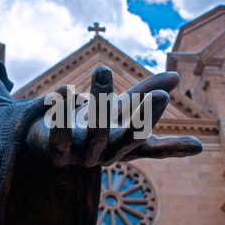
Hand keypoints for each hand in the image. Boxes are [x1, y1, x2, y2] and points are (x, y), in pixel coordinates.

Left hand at [24, 66, 202, 166]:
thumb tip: (177, 77)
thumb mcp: (119, 107)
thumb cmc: (89, 123)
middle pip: (128, 140)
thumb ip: (144, 92)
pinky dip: (62, 112)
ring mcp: (82, 156)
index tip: (174, 109)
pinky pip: (60, 137)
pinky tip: (64, 88)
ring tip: (103, 69)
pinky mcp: (56, 154)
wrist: (47, 138)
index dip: (161, 128)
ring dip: (100, 102)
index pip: (146, 137)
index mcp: (122, 144)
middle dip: (143, 117)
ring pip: (96, 134)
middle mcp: (106, 153)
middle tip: (160, 95)